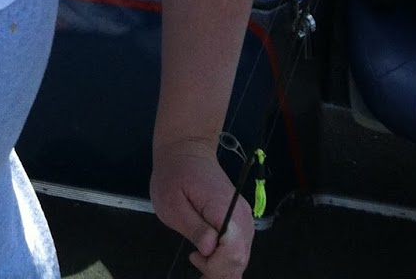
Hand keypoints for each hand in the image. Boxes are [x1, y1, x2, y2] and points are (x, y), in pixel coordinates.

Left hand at [150, 138, 253, 277]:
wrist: (186, 149)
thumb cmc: (174, 173)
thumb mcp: (172, 201)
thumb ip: (193, 226)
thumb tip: (209, 249)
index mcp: (226, 209)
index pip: (233, 252)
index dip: (216, 265)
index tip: (194, 258)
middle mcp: (242, 216)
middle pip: (240, 259)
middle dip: (218, 272)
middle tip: (195, 265)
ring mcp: (243, 219)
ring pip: (241, 258)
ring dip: (222, 268)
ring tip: (199, 262)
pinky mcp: (239, 221)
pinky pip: (238, 249)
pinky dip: (225, 260)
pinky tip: (207, 256)